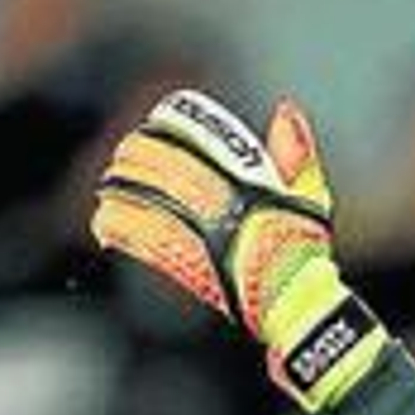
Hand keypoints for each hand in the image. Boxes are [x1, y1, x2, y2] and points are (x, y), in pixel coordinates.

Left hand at [90, 89, 387, 410]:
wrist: (294, 304)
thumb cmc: (301, 252)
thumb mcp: (310, 198)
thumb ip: (298, 154)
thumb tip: (285, 109)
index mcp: (248, 190)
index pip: (194, 150)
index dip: (164, 135)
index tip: (151, 128)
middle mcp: (221, 211)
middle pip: (163, 171)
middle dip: (137, 158)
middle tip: (125, 154)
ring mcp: (201, 239)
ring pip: (147, 201)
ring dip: (122, 190)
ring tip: (110, 184)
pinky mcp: (186, 267)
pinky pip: (142, 240)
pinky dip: (119, 228)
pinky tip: (105, 221)